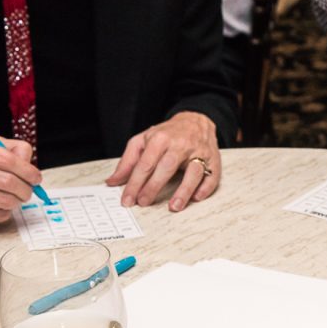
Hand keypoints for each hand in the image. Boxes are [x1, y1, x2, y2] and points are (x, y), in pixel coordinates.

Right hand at [0, 135, 39, 223]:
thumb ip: (10, 149)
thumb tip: (29, 163)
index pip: (7, 160)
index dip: (28, 170)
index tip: (36, 177)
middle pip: (8, 181)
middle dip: (26, 188)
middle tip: (29, 190)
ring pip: (5, 200)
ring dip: (18, 201)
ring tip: (16, 197)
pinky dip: (6, 210)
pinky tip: (0, 203)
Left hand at [106, 111, 220, 211]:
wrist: (196, 120)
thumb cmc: (168, 134)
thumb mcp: (144, 141)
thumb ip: (128, 161)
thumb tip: (113, 181)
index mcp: (160, 138)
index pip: (145, 164)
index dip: (135, 183)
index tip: (128, 199)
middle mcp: (180, 144)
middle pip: (166, 167)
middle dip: (153, 186)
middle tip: (144, 202)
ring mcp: (198, 152)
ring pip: (192, 172)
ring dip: (183, 191)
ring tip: (174, 207)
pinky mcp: (213, 160)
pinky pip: (211, 176)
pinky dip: (205, 188)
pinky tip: (196, 198)